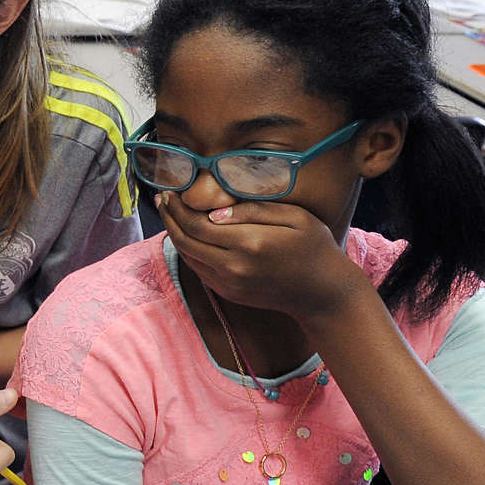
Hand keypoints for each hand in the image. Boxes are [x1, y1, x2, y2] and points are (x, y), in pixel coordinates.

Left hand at [156, 191, 368, 322]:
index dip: (178, 208)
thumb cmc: (314, 247)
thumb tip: (214, 212)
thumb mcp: (294, 217)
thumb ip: (254, 211)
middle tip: (163, 199)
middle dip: (170, 218)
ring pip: (188, 257)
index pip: (197, 225)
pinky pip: (198, 270)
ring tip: (170, 213)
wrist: (322, 292)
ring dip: (174, 234)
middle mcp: (233, 267)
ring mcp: (228, 284)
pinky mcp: (227, 293)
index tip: (171, 192)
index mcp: (250, 244)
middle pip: (185, 241)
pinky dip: (187, 251)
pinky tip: (186, 235)